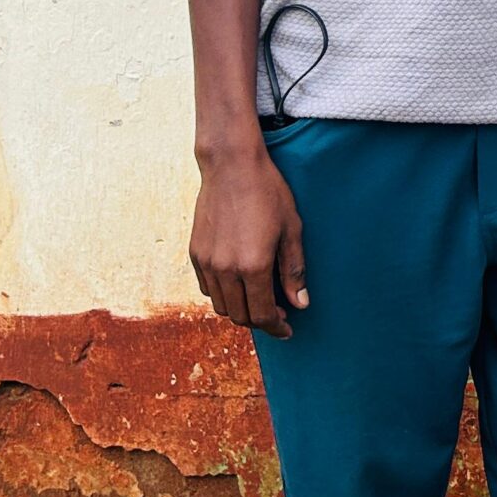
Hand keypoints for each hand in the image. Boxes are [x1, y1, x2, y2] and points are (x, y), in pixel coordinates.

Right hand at [189, 142, 306, 339]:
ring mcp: (207, 263)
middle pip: (240, 316)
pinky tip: (239, 282)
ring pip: (221, 306)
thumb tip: (300, 304)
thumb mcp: (291, 230)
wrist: (232, 167)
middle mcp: (226, 270)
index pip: (262, 315)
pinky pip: (207, 288)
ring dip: (240, 309)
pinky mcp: (195, 253)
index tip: (287, 329)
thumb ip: (294, 271)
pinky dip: (223, 293)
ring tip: (258, 297)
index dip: (276, 327)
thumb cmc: (268, 193)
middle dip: (260, 321)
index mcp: (253, 267)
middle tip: (277, 313)